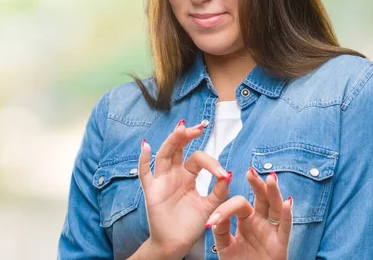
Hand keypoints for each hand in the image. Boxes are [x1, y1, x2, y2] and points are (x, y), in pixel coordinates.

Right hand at [136, 120, 231, 258]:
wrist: (176, 245)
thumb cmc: (191, 224)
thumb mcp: (210, 206)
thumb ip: (219, 191)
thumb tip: (229, 174)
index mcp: (188, 176)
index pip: (197, 159)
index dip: (210, 162)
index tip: (222, 172)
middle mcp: (174, 174)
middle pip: (178, 148)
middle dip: (187, 136)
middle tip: (199, 127)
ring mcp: (161, 181)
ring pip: (164, 155)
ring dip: (172, 141)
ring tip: (181, 129)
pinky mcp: (151, 192)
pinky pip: (144, 174)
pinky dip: (143, 160)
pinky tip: (146, 146)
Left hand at [206, 168, 292, 259]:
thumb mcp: (225, 247)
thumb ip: (221, 231)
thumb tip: (216, 216)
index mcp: (246, 220)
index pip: (240, 204)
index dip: (227, 208)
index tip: (213, 219)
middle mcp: (260, 221)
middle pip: (261, 198)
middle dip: (257, 184)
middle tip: (250, 172)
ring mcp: (271, 230)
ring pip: (275, 207)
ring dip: (273, 193)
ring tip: (271, 179)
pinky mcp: (280, 243)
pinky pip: (285, 227)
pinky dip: (286, 215)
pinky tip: (287, 203)